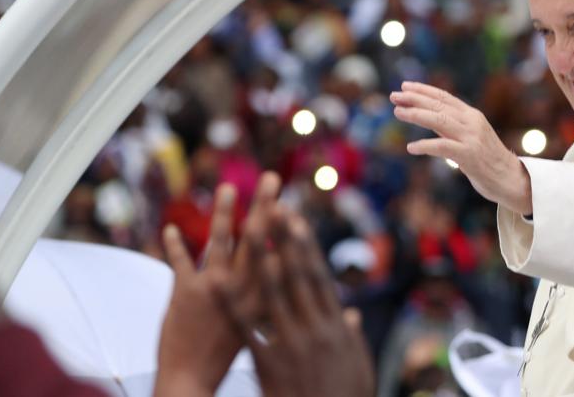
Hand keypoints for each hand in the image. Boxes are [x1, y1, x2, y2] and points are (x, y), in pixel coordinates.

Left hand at [155, 173, 281, 395]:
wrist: (192, 380)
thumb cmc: (230, 360)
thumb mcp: (264, 333)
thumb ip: (277, 306)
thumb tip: (299, 295)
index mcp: (263, 299)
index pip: (279, 254)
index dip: (285, 227)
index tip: (292, 204)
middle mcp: (241, 289)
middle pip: (256, 239)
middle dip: (264, 206)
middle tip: (272, 178)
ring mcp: (213, 288)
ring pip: (220, 241)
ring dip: (224, 212)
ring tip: (229, 188)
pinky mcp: (184, 293)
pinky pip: (180, 261)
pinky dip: (173, 245)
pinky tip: (169, 229)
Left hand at [223, 209, 373, 396]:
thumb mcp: (357, 367)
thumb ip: (353, 339)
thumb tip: (352, 316)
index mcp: (336, 327)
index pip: (318, 277)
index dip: (306, 247)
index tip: (297, 220)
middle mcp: (315, 328)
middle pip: (295, 275)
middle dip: (284, 239)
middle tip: (273, 207)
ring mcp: (291, 344)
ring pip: (271, 292)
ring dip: (260, 257)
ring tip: (247, 227)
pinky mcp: (268, 363)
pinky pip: (246, 328)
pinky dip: (232, 302)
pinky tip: (217, 280)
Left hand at [391, 81, 532, 214]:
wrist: (511, 178)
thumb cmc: (487, 160)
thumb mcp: (469, 136)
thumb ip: (450, 126)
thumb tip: (425, 115)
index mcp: (472, 115)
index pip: (444, 97)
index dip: (423, 90)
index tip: (405, 86)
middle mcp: (472, 122)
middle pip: (439, 105)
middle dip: (415, 99)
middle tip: (394, 96)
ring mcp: (471, 137)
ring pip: (439, 120)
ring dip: (416, 115)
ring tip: (398, 112)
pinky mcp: (469, 155)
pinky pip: (442, 147)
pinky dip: (425, 145)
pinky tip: (411, 148)